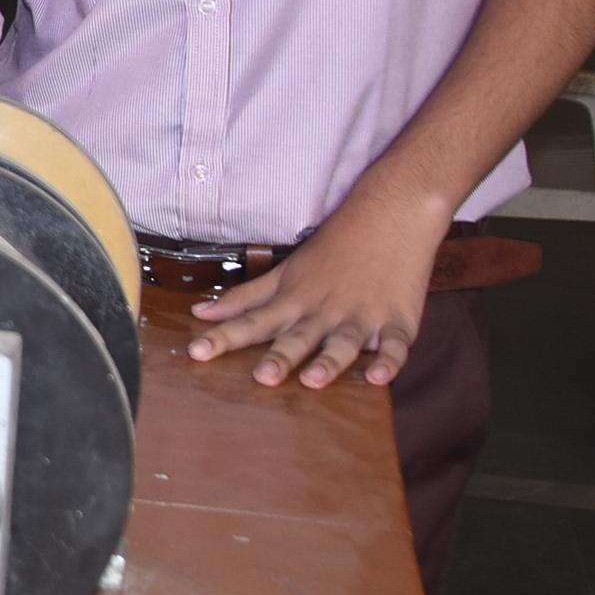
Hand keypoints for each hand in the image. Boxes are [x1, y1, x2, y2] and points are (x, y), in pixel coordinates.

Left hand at [184, 188, 443, 387]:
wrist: (391, 213)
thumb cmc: (335, 246)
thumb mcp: (286, 271)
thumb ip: (246, 297)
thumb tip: (201, 313)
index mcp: (295, 299)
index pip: (252, 321)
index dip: (224, 337)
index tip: (196, 353)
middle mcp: (324, 310)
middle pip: (298, 337)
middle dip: (280, 357)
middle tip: (262, 378)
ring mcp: (362, 315)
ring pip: (344, 343)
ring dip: (329, 362)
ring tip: (313, 381)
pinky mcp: (398, 320)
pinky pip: (395, 345)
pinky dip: (390, 361)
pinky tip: (380, 378)